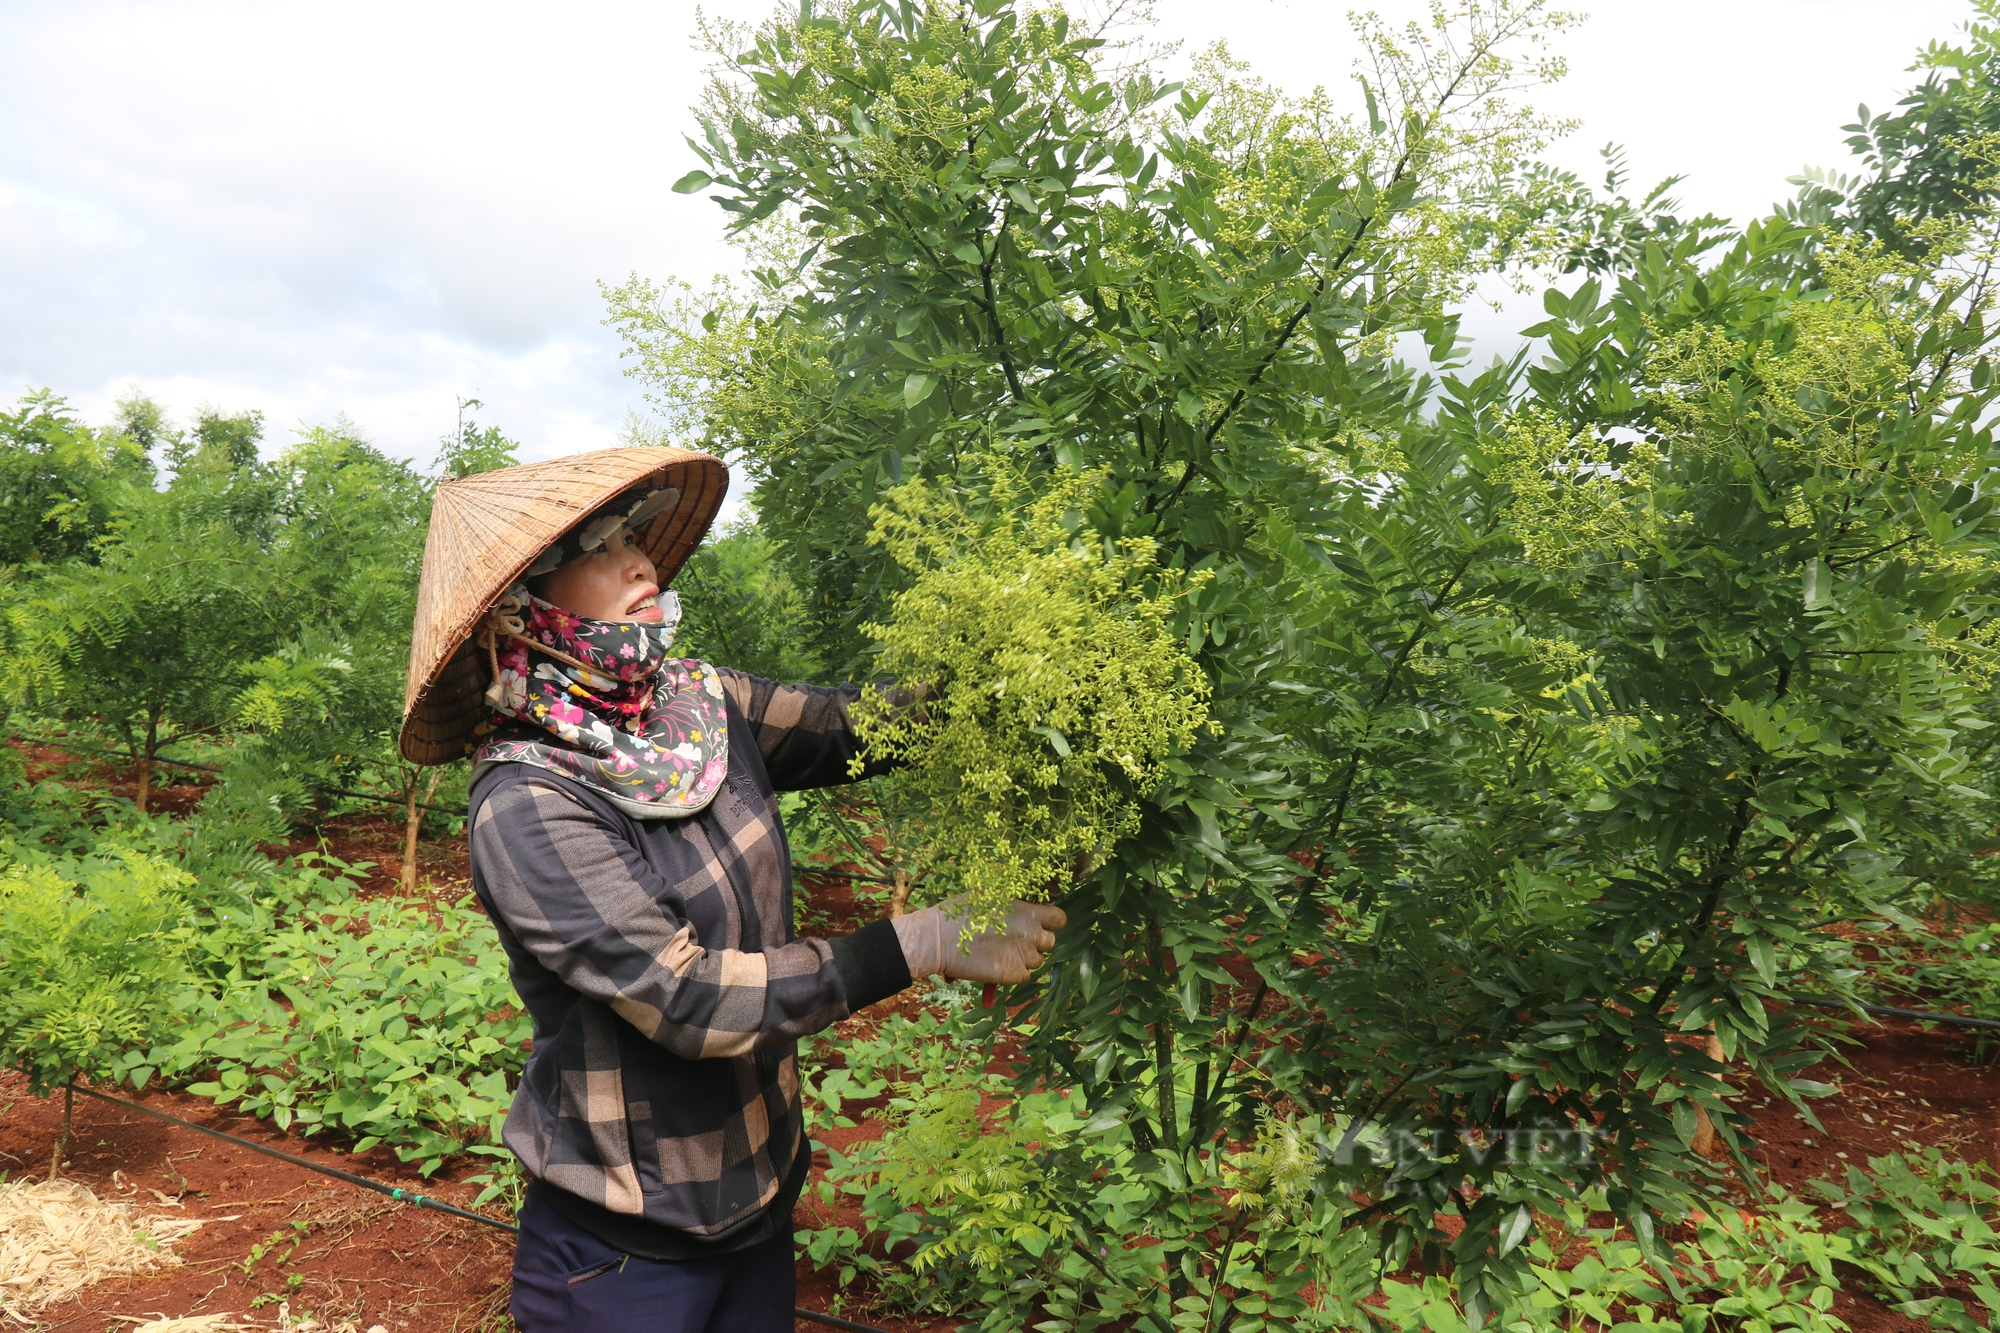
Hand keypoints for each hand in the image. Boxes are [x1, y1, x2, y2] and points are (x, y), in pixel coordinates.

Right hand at [893, 898, 1066, 984]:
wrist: (939, 938)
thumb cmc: (959, 913)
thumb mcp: (987, 895)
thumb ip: (1010, 902)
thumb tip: (1019, 904)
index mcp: (1027, 911)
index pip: (1059, 919)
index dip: (1050, 923)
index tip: (1038, 925)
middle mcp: (1031, 932)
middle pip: (1049, 942)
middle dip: (1036, 943)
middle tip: (1015, 942)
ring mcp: (1024, 954)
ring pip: (1036, 961)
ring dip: (1023, 959)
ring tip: (1001, 954)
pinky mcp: (1013, 974)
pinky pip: (1023, 976)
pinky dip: (1013, 973)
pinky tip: (996, 966)